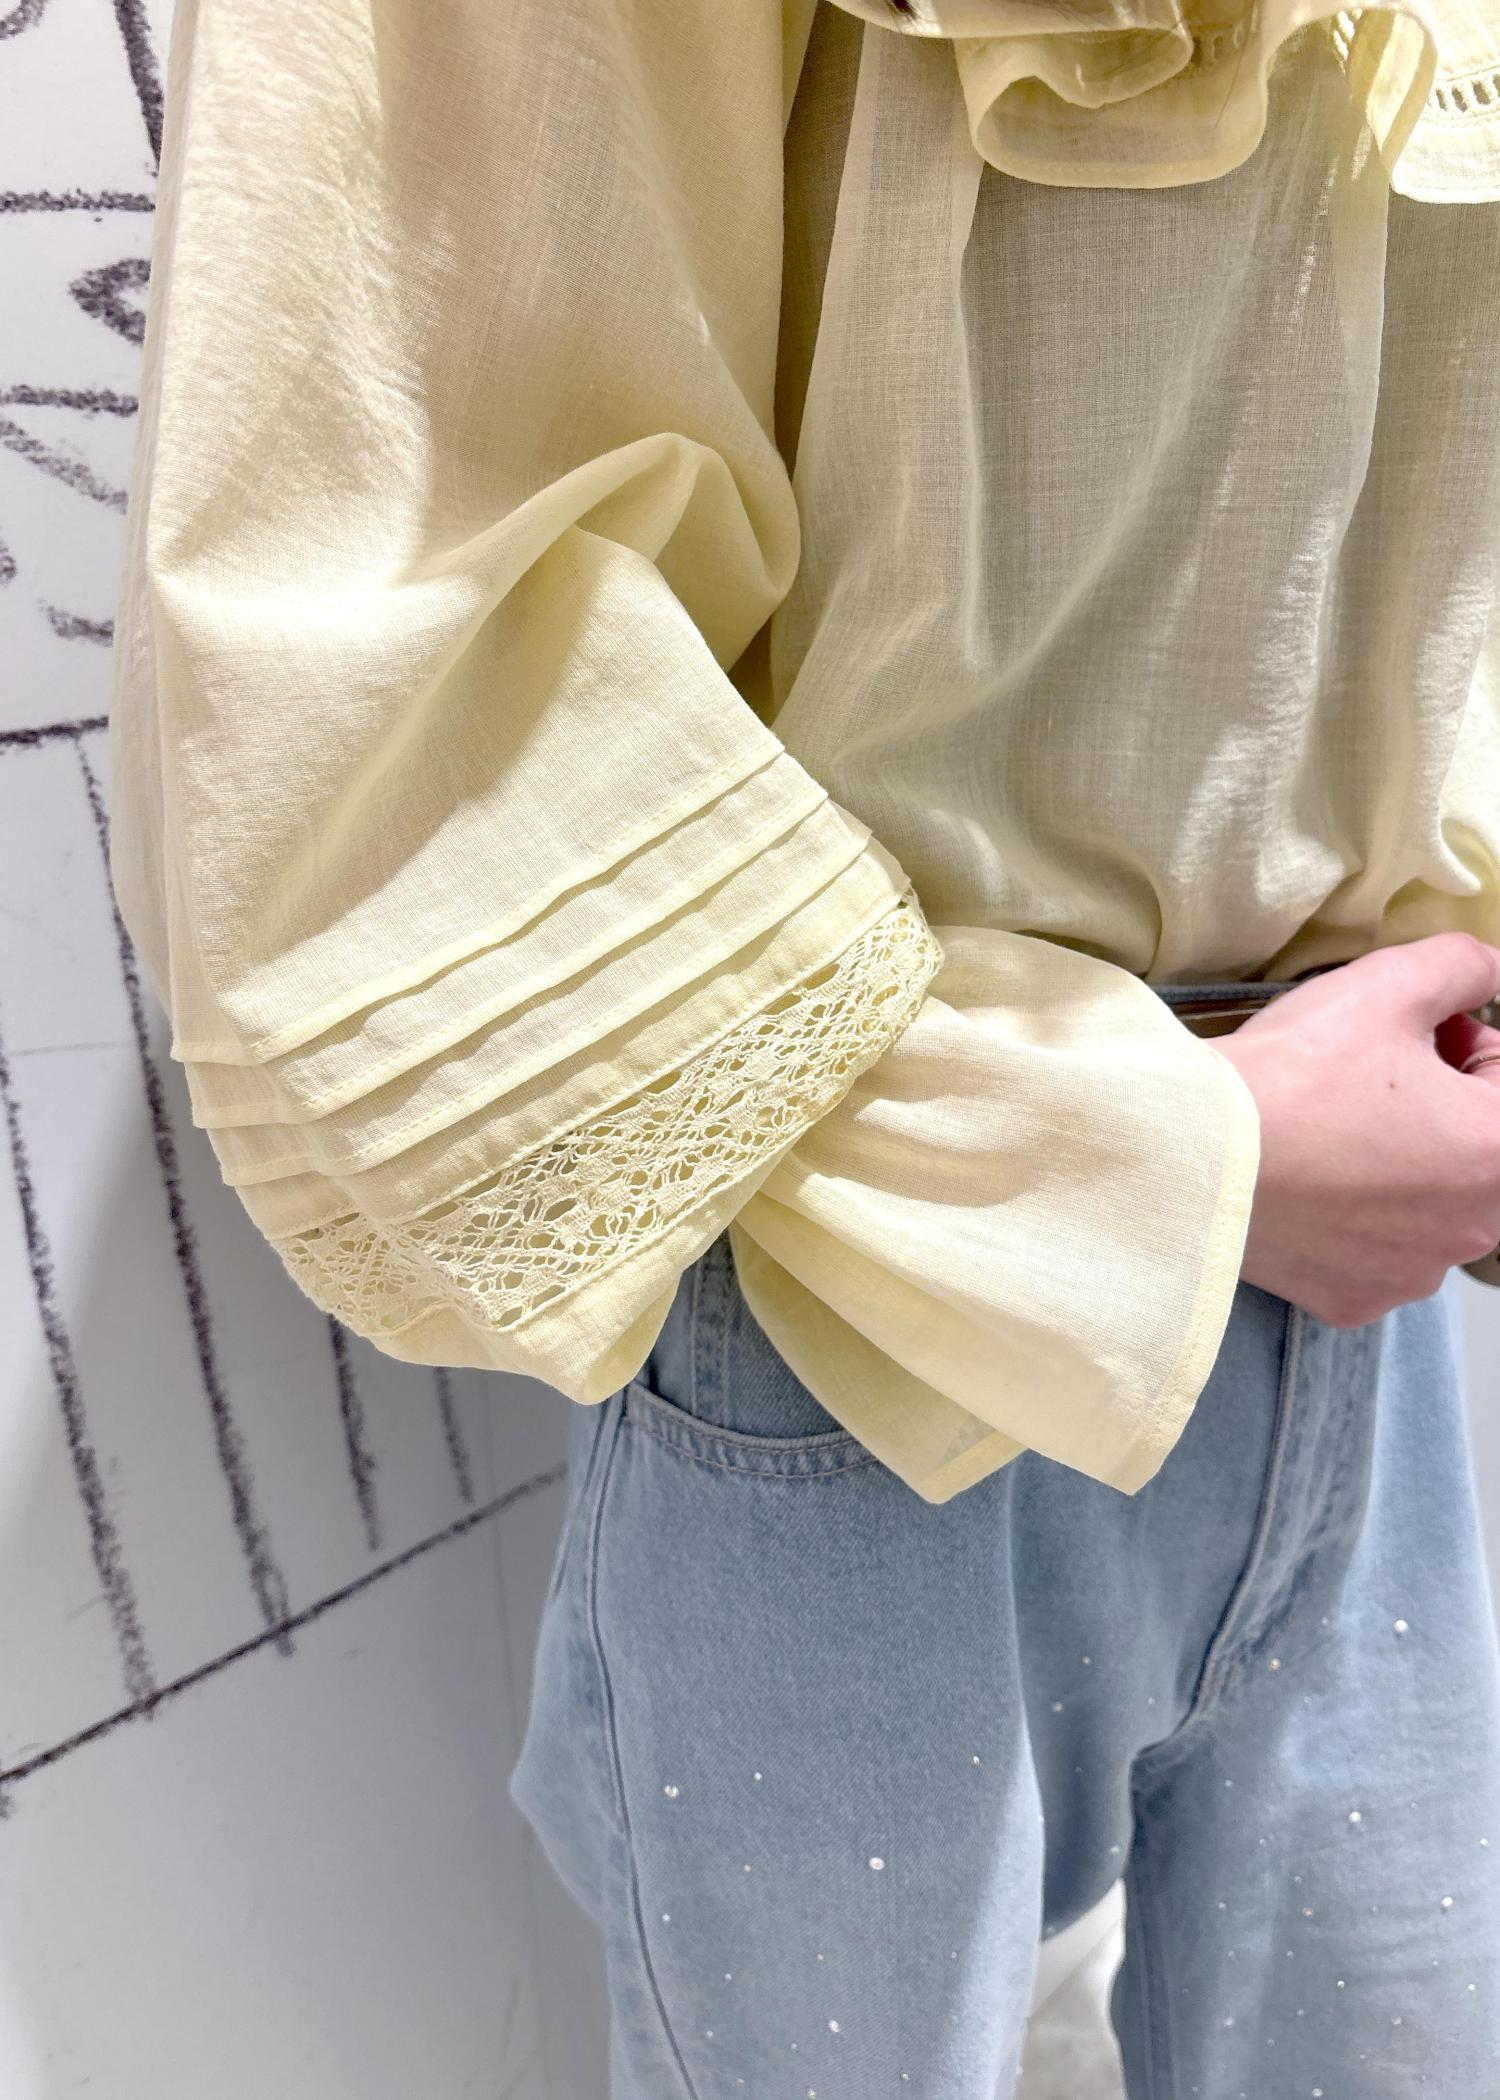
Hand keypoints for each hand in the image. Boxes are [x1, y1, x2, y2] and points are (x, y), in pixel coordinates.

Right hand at [1211, 932, 1499, 1326]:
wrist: (1192, 1153)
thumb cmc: (1294, 1074)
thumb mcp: (1389, 985)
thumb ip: (1464, 966)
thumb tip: (1489, 974)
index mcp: (1497, 1152)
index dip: (1462, 1042)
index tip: (1410, 1032)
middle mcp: (1472, 1229)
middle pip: (1475, 1148)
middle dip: (1439, 1106)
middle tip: (1366, 1075)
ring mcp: (1414, 1273)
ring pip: (1429, 1204)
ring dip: (1402, 1164)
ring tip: (1331, 1128)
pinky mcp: (1356, 1300)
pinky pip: (1377, 1252)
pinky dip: (1356, 1219)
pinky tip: (1313, 1183)